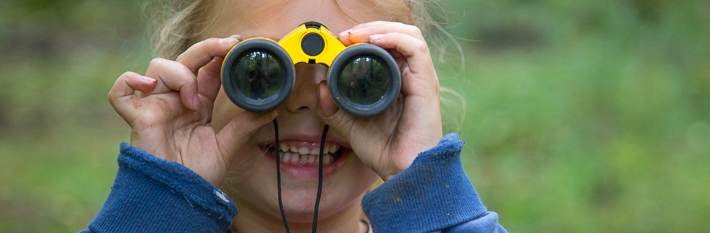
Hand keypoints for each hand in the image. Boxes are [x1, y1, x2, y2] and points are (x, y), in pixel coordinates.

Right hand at [108, 35, 276, 185]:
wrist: (181, 196)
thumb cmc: (199, 174)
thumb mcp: (228, 146)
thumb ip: (245, 125)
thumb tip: (272, 109)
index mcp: (197, 104)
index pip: (207, 69)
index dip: (219, 53)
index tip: (236, 44)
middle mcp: (176, 100)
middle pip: (186, 59)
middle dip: (206, 48)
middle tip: (226, 45)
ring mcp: (155, 106)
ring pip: (159, 66)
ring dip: (180, 76)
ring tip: (193, 103)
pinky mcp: (137, 117)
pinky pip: (120, 91)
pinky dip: (129, 81)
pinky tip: (148, 86)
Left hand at [317, 21, 442, 180]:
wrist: (403, 171)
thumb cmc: (385, 150)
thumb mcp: (349, 125)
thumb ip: (333, 108)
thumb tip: (320, 88)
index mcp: (397, 81)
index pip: (386, 44)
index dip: (363, 36)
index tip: (339, 41)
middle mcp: (411, 76)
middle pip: (397, 34)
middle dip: (369, 28)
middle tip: (345, 37)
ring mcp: (420, 78)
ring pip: (408, 34)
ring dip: (380, 29)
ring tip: (358, 36)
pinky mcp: (426, 83)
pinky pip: (416, 48)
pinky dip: (395, 38)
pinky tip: (374, 42)